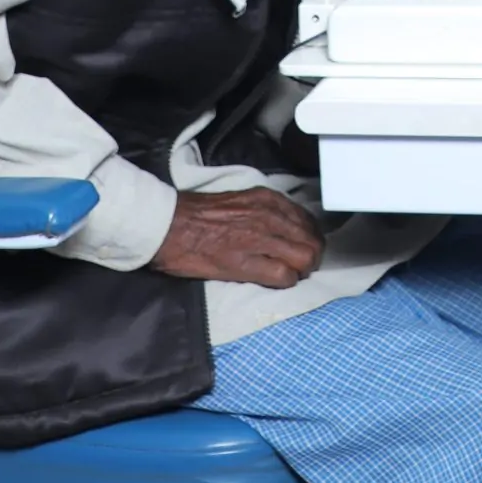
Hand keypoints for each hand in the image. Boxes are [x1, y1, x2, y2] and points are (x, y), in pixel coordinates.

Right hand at [149, 187, 323, 287]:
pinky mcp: (246, 263)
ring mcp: (260, 239)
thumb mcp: (242, 200)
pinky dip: (286, 282)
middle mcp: (270, 216)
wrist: (169, 225)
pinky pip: (283, 276)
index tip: (304, 248)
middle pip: (312, 242)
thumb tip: (287, 228)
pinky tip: (277, 281)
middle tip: (302, 267)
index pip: (308, 221)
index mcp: (268, 200)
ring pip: (304, 259)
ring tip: (291, 275)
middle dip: (312, 257)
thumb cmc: (200, 214)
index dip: (310, 238)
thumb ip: (267, 211)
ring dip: (302, 271)